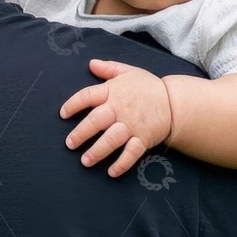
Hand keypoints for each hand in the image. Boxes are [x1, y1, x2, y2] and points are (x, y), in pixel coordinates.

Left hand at [60, 58, 172, 176]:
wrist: (173, 101)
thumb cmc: (147, 87)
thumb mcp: (128, 71)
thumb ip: (108, 68)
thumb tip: (90, 63)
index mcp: (113, 91)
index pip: (87, 96)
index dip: (73, 104)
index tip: (63, 114)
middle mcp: (120, 109)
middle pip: (95, 121)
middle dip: (80, 134)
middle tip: (69, 144)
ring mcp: (132, 125)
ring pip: (111, 140)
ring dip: (96, 151)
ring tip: (85, 161)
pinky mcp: (143, 138)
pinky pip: (131, 153)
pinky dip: (121, 163)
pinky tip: (111, 172)